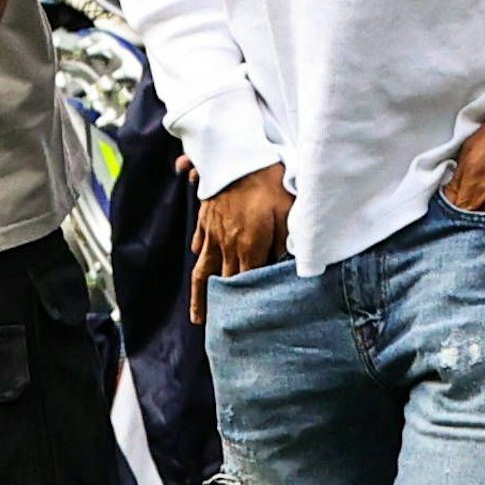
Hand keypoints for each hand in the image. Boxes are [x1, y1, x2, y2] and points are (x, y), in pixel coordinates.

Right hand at [189, 163, 292, 324]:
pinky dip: (197, 252)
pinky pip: (198, 240)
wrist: (239, 154)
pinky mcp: (206, 216)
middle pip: (221, 282)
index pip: (247, 283)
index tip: (245, 324)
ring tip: (197, 315)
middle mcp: (226, 244)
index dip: (245, 304)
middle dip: (219, 308)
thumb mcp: (287, 213)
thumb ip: (288, 242)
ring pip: (202, 268)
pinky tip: (196, 258)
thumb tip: (289, 266)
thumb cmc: (269, 182)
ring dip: (200, 294)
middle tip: (215, 331)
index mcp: (248, 247)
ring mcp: (212, 231)